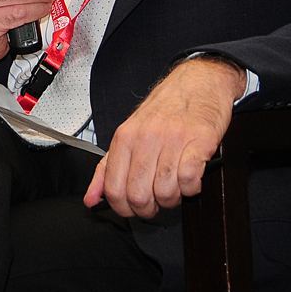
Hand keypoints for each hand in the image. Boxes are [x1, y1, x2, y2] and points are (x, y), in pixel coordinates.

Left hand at [84, 57, 245, 218]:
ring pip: (164, 192)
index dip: (124, 209)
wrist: (199, 82)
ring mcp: (173, 139)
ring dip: (172, 199)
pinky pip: (189, 180)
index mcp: (124, 138)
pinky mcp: (199, 141)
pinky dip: (191, 188)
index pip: (114, 189)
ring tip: (175, 187)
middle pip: (138, 196)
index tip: (134, 208)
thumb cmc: (165, 110)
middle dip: (149, 209)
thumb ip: (107, 168)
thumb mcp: (129, 133)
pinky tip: (190, 179)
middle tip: (157, 201)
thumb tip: (91, 199)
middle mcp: (145, 138)